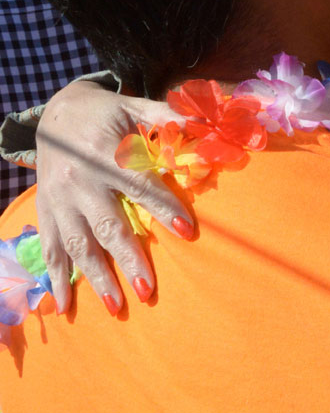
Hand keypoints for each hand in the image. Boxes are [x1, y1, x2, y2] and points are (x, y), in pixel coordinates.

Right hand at [35, 80, 194, 313]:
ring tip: (116, 306)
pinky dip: (56, 279)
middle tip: (148, 290)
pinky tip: (65, 307)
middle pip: (108, 224)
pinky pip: (50, 249)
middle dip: (129, 258)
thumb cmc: (105, 112)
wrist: (55, 111)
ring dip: (97, 277)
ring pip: (79, 244)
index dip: (163, 207)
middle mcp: (79, 180)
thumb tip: (200, 124)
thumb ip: (166, 115)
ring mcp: (59, 199)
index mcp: (104, 152)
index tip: (186, 231)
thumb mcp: (134, 105)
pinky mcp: (46, 211)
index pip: (139, 184)